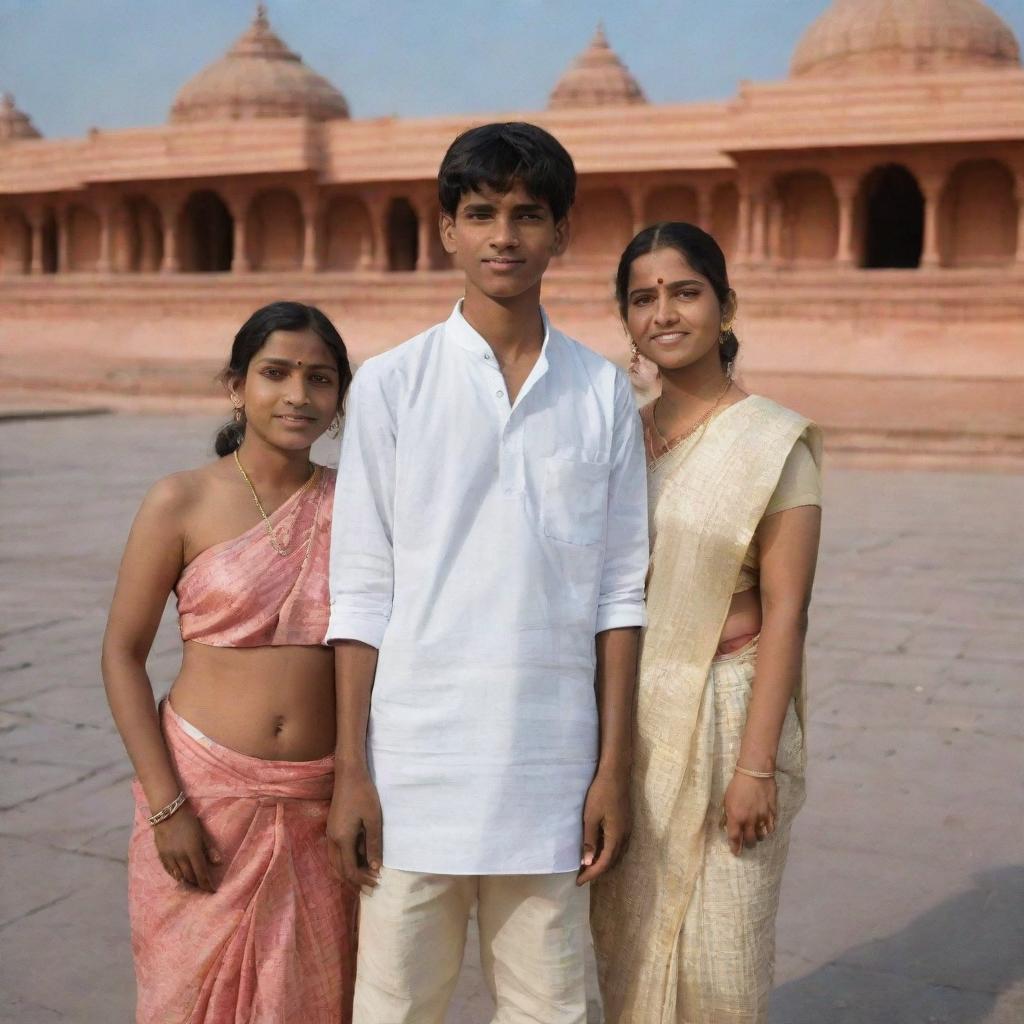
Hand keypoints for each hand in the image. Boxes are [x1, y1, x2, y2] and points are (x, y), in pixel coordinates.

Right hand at [153, 805, 220, 891]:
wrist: (168, 813)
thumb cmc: (189, 821)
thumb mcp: (202, 833)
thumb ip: (210, 849)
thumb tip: (219, 863)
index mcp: (193, 852)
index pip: (201, 873)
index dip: (206, 884)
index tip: (211, 891)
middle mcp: (181, 857)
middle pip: (190, 876)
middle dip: (197, 883)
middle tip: (203, 888)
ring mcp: (170, 857)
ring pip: (179, 875)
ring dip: (186, 881)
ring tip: (192, 884)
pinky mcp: (161, 855)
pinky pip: (168, 870)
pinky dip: (175, 875)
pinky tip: (179, 877)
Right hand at [327, 765, 381, 888]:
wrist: (349, 774)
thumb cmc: (364, 794)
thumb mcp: (373, 820)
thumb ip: (374, 844)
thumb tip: (375, 868)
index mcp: (342, 840)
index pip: (350, 870)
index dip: (362, 880)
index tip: (377, 883)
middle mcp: (332, 840)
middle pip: (340, 870)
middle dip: (355, 880)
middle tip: (372, 885)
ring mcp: (330, 834)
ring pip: (335, 862)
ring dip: (349, 871)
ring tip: (366, 875)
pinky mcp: (332, 828)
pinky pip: (335, 853)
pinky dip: (346, 861)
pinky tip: (359, 858)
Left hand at [577, 769, 630, 885]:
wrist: (616, 774)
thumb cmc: (600, 794)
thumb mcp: (590, 817)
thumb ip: (590, 840)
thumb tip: (587, 863)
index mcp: (616, 837)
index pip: (604, 863)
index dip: (592, 874)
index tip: (579, 882)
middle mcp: (625, 836)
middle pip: (613, 862)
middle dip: (598, 871)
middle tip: (582, 876)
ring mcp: (627, 829)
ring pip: (617, 854)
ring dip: (604, 863)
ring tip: (589, 866)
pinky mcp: (626, 823)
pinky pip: (619, 846)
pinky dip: (609, 853)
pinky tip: (600, 850)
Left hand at [721, 773, 776, 856]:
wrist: (755, 773)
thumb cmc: (737, 785)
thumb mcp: (727, 799)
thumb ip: (728, 814)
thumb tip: (727, 824)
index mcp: (736, 817)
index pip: (735, 838)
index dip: (735, 847)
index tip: (736, 852)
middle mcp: (749, 821)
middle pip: (750, 840)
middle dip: (747, 844)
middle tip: (746, 843)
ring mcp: (762, 818)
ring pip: (761, 836)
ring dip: (758, 837)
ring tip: (756, 835)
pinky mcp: (772, 813)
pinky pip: (771, 827)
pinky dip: (768, 830)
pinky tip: (766, 828)